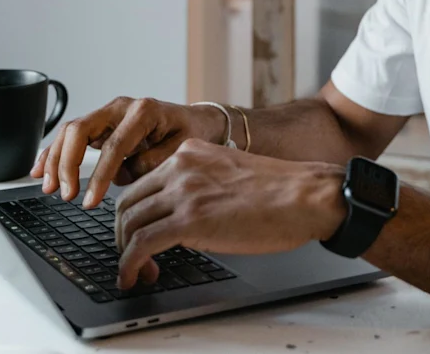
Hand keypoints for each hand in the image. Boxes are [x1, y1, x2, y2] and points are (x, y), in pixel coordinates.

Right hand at [29, 97, 227, 208]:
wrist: (196, 120)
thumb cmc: (190, 133)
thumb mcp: (183, 148)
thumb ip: (154, 162)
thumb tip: (124, 175)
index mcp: (143, 112)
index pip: (114, 145)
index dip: (99, 175)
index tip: (90, 201)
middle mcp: (121, 108)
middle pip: (81, 130)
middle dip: (67, 164)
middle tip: (67, 194)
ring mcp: (108, 115)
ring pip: (70, 132)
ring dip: (55, 160)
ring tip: (49, 188)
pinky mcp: (100, 125)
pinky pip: (70, 137)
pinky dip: (53, 153)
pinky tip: (39, 171)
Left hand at [113, 139, 345, 288]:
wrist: (305, 197)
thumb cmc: (280, 192)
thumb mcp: (228, 174)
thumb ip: (199, 185)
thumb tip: (178, 217)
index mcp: (190, 152)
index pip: (141, 184)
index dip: (133, 216)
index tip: (136, 236)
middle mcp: (181, 166)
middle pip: (127, 203)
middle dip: (124, 235)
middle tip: (134, 258)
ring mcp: (183, 191)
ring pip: (129, 224)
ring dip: (126, 254)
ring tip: (139, 272)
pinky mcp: (188, 220)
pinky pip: (140, 244)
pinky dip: (129, 265)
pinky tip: (133, 277)